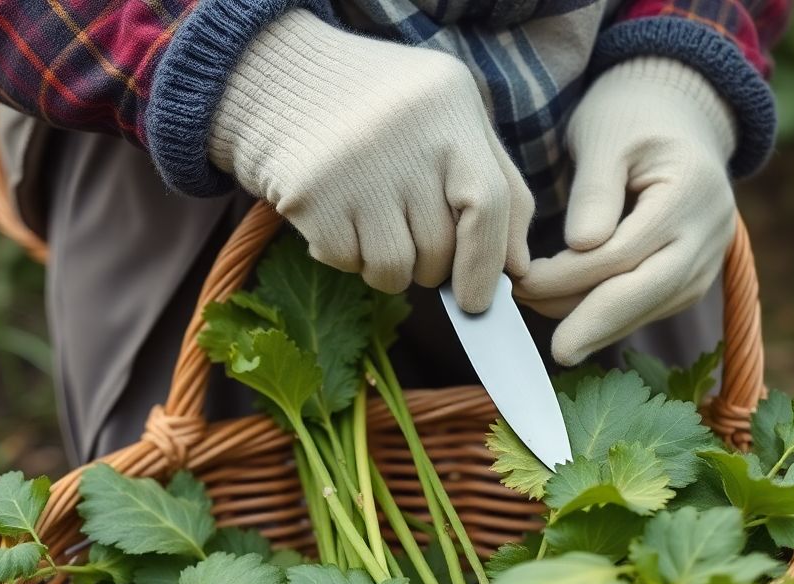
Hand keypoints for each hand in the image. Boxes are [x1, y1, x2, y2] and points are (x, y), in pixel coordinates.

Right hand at [207, 10, 532, 311]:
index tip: (479, 300)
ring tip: (370, 229)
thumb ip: (498, 182)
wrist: (274, 73)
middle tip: (410, 244)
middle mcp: (405, 132)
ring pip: (394, 268)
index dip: (487, 263)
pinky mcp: (309, 193)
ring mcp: (354, 164)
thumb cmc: (378, 105)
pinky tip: (333, 219)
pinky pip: (346, 262)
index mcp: (449, 105)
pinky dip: (345, 256)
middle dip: (431, 268)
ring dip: (387, 269)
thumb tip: (519, 267)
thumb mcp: (448, 117)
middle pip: (439, 248)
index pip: (490, 205)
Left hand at [516, 57, 736, 363]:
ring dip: (597, 324)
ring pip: (649, 308)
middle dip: (595, 325)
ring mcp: (706, 261)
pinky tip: (574, 321)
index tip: (521, 281)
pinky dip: (612, 318)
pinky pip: (651, 306)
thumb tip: (580, 245)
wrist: (678, 116)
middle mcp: (708, 235)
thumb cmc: (631, 118)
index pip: (622, 253)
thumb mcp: (605, 133)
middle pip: (648, 293)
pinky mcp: (692, 277)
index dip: (569, 275)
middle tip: (553, 350)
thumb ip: (594, 189)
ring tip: (545, 324)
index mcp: (689, 192)